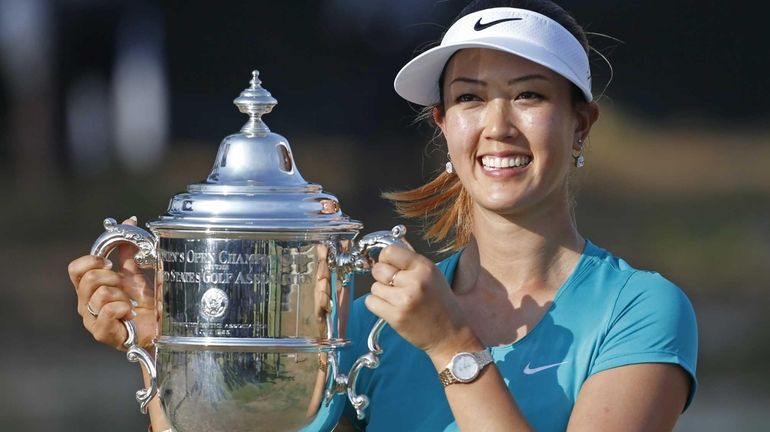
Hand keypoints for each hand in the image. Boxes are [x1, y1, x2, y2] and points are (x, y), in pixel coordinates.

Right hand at [67, 217, 156, 351]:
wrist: (158, 330)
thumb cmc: (144, 305)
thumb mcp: (136, 274)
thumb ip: (128, 251)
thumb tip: (128, 221)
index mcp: (90, 288)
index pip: (75, 268)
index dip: (91, 260)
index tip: (109, 262)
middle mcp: (86, 303)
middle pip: (88, 279)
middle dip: (113, 278)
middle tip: (125, 287)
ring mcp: (92, 320)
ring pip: (100, 294)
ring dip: (121, 295)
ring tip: (130, 304)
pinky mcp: (101, 333)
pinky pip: (108, 311)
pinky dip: (123, 308)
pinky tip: (130, 313)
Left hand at [365, 244, 480, 365]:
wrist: (451, 336)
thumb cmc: (443, 307)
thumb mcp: (434, 277)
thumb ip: (412, 264)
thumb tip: (392, 251)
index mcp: (425, 268)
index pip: (391, 251)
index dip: (385, 259)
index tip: (388, 265)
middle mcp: (415, 281)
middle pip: (379, 269)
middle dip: (382, 277)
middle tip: (394, 286)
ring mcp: (404, 299)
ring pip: (374, 287)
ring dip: (381, 293)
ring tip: (397, 300)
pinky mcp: (396, 316)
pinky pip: (371, 303)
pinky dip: (377, 305)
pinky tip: (391, 308)